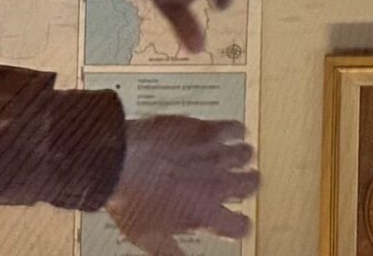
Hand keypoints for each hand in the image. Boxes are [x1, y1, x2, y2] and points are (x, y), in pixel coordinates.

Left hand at [105, 115, 259, 250]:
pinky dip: (235, 132)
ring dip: (240, 158)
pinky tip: (227, 134)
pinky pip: (235, 129)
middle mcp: (215, 184)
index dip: (239, 225)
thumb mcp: (149, 239)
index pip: (241, 225)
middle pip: (253, 184)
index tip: (233, 222)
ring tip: (231, 158)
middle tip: (235, 184)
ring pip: (246, 155)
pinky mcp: (205, 131)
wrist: (119, 161)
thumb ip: (173, 254)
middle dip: (246, 184)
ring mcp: (212, 155)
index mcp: (205, 213)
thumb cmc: (131, 199)